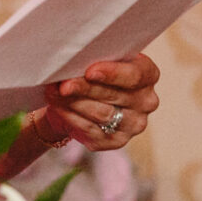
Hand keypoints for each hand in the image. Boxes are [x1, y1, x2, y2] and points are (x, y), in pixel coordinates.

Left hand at [39, 53, 160, 150]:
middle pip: (112, 95)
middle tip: (62, 85)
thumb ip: (91, 60)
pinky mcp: (116, 140)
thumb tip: (71, 64)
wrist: (79, 99)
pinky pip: (91, 130)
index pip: (134, 75)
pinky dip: (70, 117)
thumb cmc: (89, 72)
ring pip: (100, 113)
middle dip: (84, 88)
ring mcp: (133, 124)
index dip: (112, 73)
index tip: (90, 71)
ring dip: (73, 103)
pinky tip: (58, 108)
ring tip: (54, 93)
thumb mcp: (94, 59)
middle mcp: (146, 101)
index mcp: (147, 75)